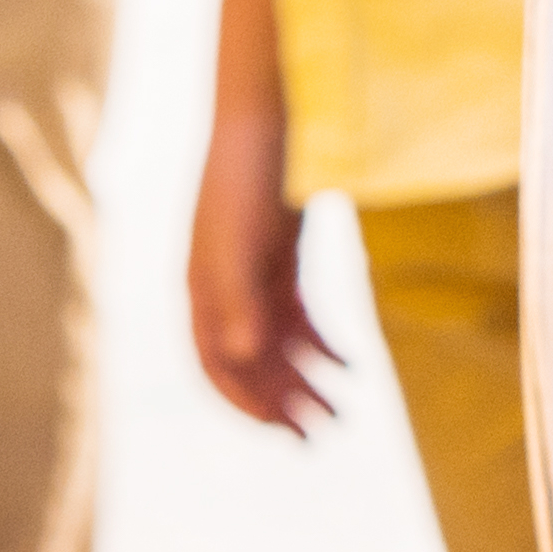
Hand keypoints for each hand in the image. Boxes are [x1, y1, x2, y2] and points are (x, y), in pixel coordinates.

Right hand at [185, 108, 336, 433]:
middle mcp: (221, 290)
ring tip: (343, 412)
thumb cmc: (247, 176)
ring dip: (307, 381)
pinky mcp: (279, 259)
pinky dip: (322, 343)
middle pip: (251, 363)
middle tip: (324, 436)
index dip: (247, 403)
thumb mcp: (242, 240)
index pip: (215, 366)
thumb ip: (238, 298)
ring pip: (277, 346)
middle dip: (284, 403)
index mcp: (201, 292)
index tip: (285, 432)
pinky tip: (351, 364)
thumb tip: (241, 356)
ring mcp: (251, 274)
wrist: (265, 116)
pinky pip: (298, 317)